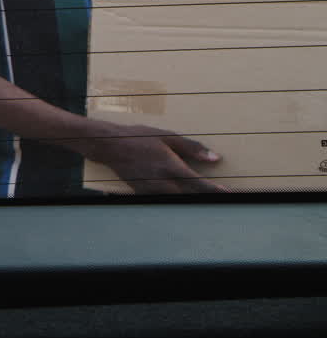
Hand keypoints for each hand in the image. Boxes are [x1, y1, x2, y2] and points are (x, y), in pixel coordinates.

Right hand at [80, 121, 229, 194]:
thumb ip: (192, 148)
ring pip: (177, 199)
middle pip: (190, 196)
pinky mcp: (142, 192)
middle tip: (218, 197)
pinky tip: (175, 192)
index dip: (216, 191)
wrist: (109, 145)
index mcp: (171, 167)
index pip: (200, 184)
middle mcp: (163, 181)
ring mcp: (152, 189)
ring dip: (189, 198)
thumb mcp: (167, 137)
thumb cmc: (138, 137)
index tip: (229, 194)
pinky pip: (162, 198)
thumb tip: (215, 158)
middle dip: (204, 197)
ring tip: (200, 196)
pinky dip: (172, 197)